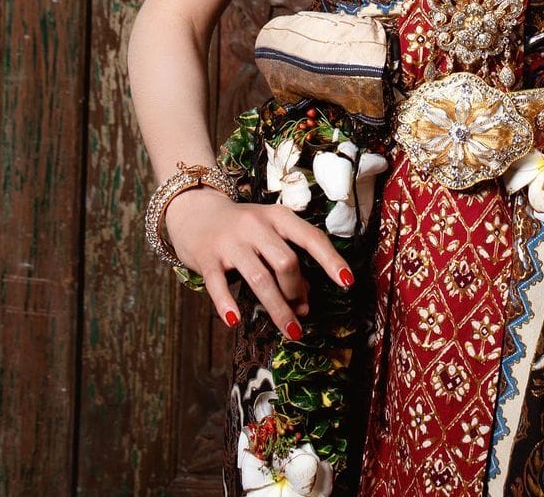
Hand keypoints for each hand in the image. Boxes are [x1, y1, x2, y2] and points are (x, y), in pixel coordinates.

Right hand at [163, 187, 353, 337]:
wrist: (196, 212)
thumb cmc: (243, 229)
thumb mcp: (270, 235)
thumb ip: (289, 264)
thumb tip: (305, 304)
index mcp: (278, 217)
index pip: (311, 237)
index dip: (331, 260)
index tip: (348, 282)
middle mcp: (256, 225)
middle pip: (286, 261)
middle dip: (298, 291)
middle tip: (302, 312)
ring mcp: (230, 241)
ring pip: (259, 277)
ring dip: (278, 308)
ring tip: (291, 332)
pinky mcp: (207, 258)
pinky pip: (218, 284)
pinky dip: (227, 303)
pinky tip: (235, 320)